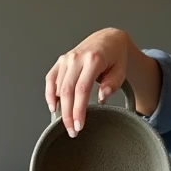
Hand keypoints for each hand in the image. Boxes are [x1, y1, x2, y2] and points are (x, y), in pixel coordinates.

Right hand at [44, 28, 159, 137]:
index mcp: (93, 60)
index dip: (78, 110)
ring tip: (65, 123)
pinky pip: (50, 79)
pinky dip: (49, 94)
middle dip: (68, 114)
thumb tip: (101, 97)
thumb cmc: (115, 56)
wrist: (108, 39)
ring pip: (57, 87)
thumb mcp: (120, 71)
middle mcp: (76, 58)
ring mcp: (66, 59)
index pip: (82, 89)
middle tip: (72, 131)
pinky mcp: (61, 61)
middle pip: (67, 91)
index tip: (79, 125)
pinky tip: (53, 107)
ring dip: (60, 108)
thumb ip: (112, 85)